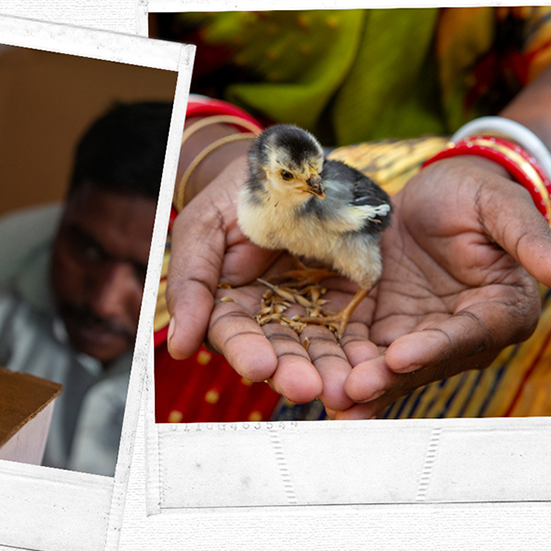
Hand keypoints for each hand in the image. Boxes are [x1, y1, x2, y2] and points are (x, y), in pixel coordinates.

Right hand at [163, 160, 373, 405]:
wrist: (288, 162)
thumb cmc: (236, 193)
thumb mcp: (202, 228)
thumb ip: (190, 284)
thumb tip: (177, 347)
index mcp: (229, 302)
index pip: (234, 333)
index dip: (245, 350)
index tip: (259, 366)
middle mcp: (269, 313)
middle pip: (279, 349)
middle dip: (293, 370)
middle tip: (308, 388)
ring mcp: (310, 306)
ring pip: (319, 345)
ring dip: (330, 370)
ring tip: (343, 388)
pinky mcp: (348, 296)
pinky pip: (356, 327)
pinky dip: (363, 351)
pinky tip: (373, 367)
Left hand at [330, 156, 550, 418]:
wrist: (435, 192)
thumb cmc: (475, 194)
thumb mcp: (501, 207)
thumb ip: (528, 240)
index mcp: (500, 309)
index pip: (467, 334)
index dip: (435, 347)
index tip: (401, 355)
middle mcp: (458, 332)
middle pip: (422, 361)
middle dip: (387, 379)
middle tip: (352, 392)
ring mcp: (416, 332)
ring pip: (387, 365)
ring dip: (360, 384)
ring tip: (331, 400)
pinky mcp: (380, 325)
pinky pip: (358, 349)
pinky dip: (338, 365)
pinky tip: (315, 381)